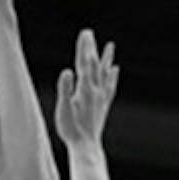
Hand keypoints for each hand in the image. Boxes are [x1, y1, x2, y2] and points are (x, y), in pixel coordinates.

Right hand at [54, 29, 118, 146]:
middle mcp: (96, 91)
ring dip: (106, 59)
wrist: (86, 147)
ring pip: (105, 73)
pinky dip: (112, 76)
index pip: (85, 63)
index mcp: (85, 90)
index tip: (85, 33)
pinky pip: (110, 86)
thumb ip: (65, 90)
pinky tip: (115, 70)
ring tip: (110, 46)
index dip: (84, 47)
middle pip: (95, 64)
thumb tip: (67, 71)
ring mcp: (101, 98)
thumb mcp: (63, 110)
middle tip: (89, 33)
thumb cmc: (71, 130)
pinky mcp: (104, 105)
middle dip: (91, 48)